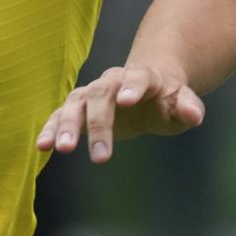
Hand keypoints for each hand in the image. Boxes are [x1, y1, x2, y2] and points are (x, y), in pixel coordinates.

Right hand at [37, 65, 205, 164]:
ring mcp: (92, 93)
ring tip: (60, 149)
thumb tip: (193, 115)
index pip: (138, 78)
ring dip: (67, 125)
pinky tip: (42, 146)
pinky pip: (60, 115)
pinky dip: (50, 128)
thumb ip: (188, 107)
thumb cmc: (166, 99)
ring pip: (75, 103)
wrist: (144, 89)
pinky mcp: (78, 108)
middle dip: (99, 124)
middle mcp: (112, 81)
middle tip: (101, 157)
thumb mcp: (183, 103)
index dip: (132, 87)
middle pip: (101, 95)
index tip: (126, 100)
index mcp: (143, 77)